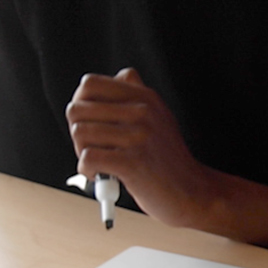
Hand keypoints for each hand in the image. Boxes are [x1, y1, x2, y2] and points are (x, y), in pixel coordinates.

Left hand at [64, 68, 267, 243]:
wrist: (191, 191)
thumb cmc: (166, 159)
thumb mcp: (159, 117)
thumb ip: (138, 95)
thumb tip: (120, 75)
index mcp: (145, 97)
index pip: (90, 85)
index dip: (80, 104)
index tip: (89, 122)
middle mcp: (143, 112)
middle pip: (77, 109)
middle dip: (78, 132)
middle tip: (95, 147)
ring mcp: (139, 136)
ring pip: (79, 133)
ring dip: (82, 153)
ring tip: (100, 162)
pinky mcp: (133, 162)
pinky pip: (87, 158)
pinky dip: (87, 170)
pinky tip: (101, 174)